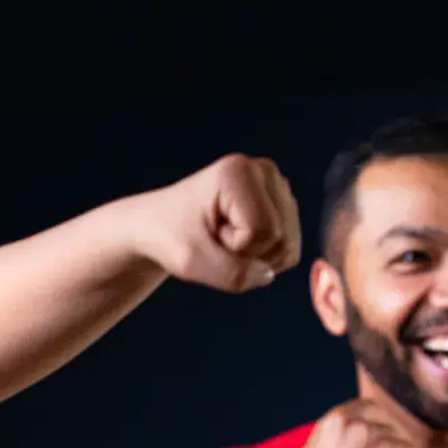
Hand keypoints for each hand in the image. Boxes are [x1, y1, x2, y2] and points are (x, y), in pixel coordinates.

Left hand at [138, 155, 301, 291]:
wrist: (158, 226)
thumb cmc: (169, 237)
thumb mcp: (191, 261)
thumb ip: (231, 274)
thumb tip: (268, 276)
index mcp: (239, 172)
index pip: (263, 231)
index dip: (236, 249)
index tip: (207, 235)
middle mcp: (264, 171)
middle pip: (280, 239)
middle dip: (246, 254)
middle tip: (214, 238)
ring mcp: (276, 187)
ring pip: (288, 247)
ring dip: (254, 256)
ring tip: (223, 238)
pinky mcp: (282, 204)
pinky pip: (289, 249)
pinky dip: (262, 256)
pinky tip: (238, 240)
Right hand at [288, 397, 428, 447]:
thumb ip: (334, 435)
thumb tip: (353, 425)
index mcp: (338, 421)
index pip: (370, 408)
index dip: (374, 425)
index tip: (372, 443)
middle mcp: (366, 428)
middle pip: (390, 427)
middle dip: (386, 446)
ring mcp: (391, 447)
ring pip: (405, 446)